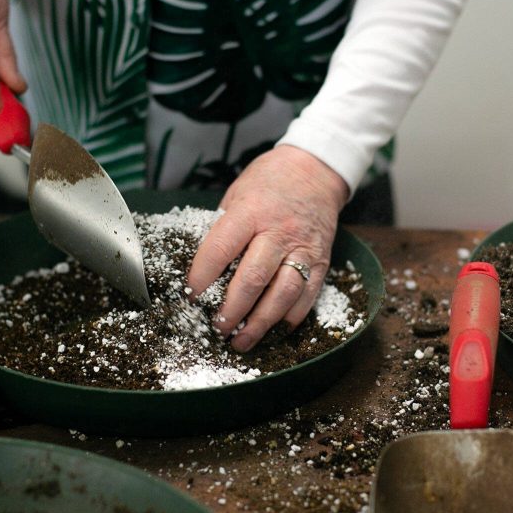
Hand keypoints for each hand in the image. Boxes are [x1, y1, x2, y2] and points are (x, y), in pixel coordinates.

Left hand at [187, 145, 349, 351]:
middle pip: (253, 278)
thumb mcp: (237, 195)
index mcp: (251, 211)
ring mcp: (304, 249)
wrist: (315, 171)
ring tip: (241, 341)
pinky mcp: (321, 262)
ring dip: (260, 323)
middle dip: (232, 310)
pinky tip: (273, 331)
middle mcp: (279, 231)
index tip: (191, 297)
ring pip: (283, 294)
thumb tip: (204, 269)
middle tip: (217, 329)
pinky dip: (289, 319)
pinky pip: (307, 297)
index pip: (221, 249)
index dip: (202, 277)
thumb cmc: (269, 183)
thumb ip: (224, 229)